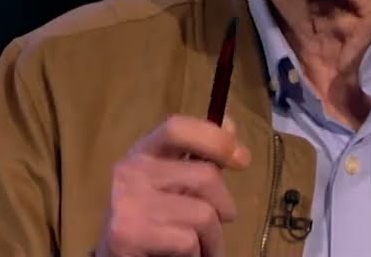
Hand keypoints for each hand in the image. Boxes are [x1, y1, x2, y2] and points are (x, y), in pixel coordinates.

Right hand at [98, 114, 251, 256]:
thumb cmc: (153, 218)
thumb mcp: (175, 182)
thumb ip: (201, 156)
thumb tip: (229, 125)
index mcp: (144, 150)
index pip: (178, 128)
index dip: (215, 139)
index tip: (242, 159)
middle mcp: (131, 169)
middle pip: (205, 176)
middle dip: (224, 206)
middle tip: (217, 224)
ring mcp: (128, 201)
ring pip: (204, 215)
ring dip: (213, 239)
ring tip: (201, 246)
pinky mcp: (128, 234)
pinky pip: (188, 242)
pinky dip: (197, 255)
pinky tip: (183, 256)